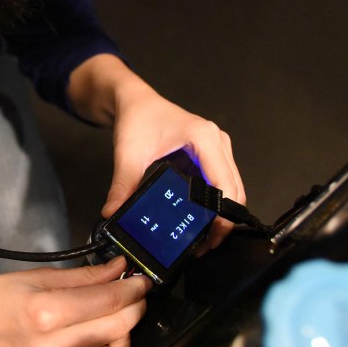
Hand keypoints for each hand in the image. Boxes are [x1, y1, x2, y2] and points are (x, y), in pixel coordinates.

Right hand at [0, 256, 152, 346]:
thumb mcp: (37, 276)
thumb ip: (84, 276)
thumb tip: (117, 270)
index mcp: (45, 312)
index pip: (109, 302)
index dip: (134, 288)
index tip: (140, 280)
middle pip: (119, 331)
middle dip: (135, 308)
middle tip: (133, 295)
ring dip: (124, 339)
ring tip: (114, 322)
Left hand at [103, 84, 244, 250]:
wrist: (136, 101)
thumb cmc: (137, 118)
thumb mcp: (128, 153)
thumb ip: (123, 184)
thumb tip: (113, 212)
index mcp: (203, 137)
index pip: (224, 183)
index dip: (223, 214)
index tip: (212, 237)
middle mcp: (217, 141)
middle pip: (234, 189)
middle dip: (225, 220)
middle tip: (206, 246)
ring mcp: (218, 147)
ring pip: (232, 188)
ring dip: (222, 213)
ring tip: (204, 238)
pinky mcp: (212, 155)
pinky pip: (222, 183)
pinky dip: (216, 203)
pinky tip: (200, 219)